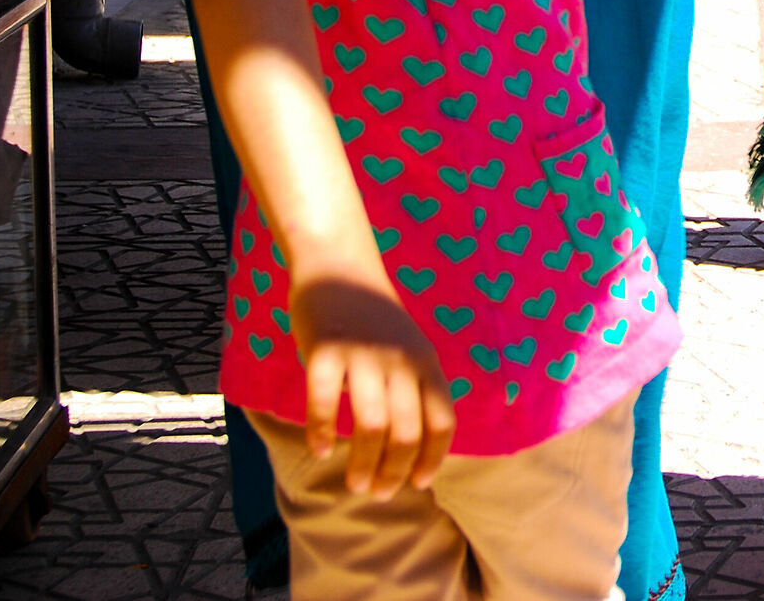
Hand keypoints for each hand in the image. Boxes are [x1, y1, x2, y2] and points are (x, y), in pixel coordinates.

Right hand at [291, 276, 455, 497]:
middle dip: (394, 471)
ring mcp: (364, 355)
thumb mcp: (410, 348)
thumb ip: (414, 388)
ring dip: (364, 464)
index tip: (418, 484)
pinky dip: (323, 433)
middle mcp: (401, 360)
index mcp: (426, 362)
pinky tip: (321, 450)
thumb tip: (413, 449)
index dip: (432, 458)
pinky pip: (325, 402)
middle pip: (407, 432)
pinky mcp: (326, 350)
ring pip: (371, 426)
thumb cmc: (375, 319)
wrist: (339, 268)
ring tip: (355, 485)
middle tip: (379, 494)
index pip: (442, 421)